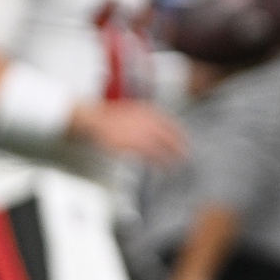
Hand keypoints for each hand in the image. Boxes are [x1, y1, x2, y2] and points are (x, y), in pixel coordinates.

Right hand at [68, 99, 186, 162]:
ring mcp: (140, 132)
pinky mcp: (133, 144)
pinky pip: (151, 155)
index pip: (170, 123)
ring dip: (172, 157)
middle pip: (170, 136)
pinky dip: (160, 163)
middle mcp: (147, 121)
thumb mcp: (131, 112)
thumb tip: (155, 129)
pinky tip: (163, 168)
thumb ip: (144, 120)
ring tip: (176, 166)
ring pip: (163, 147)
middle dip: (180, 147)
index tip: (185, 142)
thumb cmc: (109, 119)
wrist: (93, 120)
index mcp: (147, 111)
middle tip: (185, 156)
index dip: (180, 134)